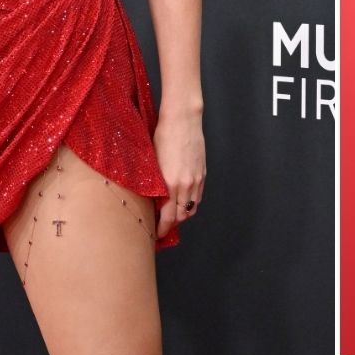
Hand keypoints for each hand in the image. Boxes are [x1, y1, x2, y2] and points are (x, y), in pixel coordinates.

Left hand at [152, 108, 205, 238]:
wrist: (183, 120)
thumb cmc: (163, 136)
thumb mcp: (153, 162)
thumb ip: (155, 184)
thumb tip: (152, 201)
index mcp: (171, 184)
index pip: (168, 218)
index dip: (162, 229)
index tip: (157, 234)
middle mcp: (187, 185)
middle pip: (182, 216)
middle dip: (172, 225)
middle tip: (161, 226)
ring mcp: (197, 180)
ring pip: (192, 208)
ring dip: (182, 215)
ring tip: (171, 216)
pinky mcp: (202, 173)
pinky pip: (197, 197)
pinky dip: (190, 203)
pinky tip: (182, 201)